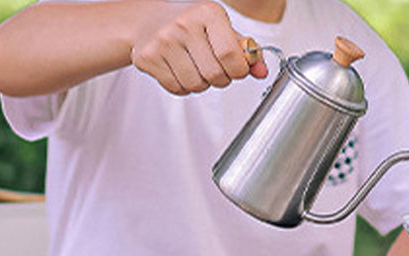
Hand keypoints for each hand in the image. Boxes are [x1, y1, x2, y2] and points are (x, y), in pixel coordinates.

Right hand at [131, 1, 267, 93]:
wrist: (147, 20)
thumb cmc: (191, 25)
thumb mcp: (222, 30)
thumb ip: (245, 51)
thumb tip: (262, 72)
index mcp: (207, 12)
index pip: (231, 57)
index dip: (238, 70)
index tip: (236, 68)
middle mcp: (184, 24)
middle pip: (215, 75)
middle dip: (220, 79)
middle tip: (213, 67)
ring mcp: (163, 41)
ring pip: (196, 86)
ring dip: (201, 84)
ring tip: (195, 66)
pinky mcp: (148, 58)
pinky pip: (178, 89)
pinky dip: (183, 86)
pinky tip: (179, 69)